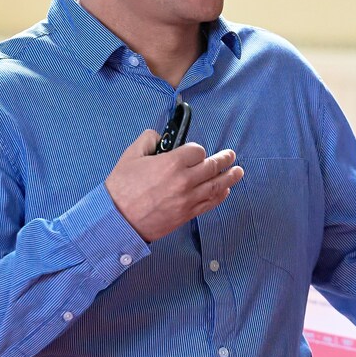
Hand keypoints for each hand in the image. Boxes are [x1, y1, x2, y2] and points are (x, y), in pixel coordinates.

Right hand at [104, 130, 244, 242]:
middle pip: (212, 166)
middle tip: (230, 155)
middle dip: (223, 159)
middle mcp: (184, 181)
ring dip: (230, 177)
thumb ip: (148, 139)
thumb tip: (160, 136)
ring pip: (216, 185)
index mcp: (171, 163)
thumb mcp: (131, 155)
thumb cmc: (121, 188)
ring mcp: (188, 200)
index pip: (197, 151)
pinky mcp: (187, 215)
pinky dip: (220, 196)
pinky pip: (210, 203)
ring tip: (238, 170)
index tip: (193, 151)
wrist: (117, 220)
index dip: (196, 149)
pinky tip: (226, 190)